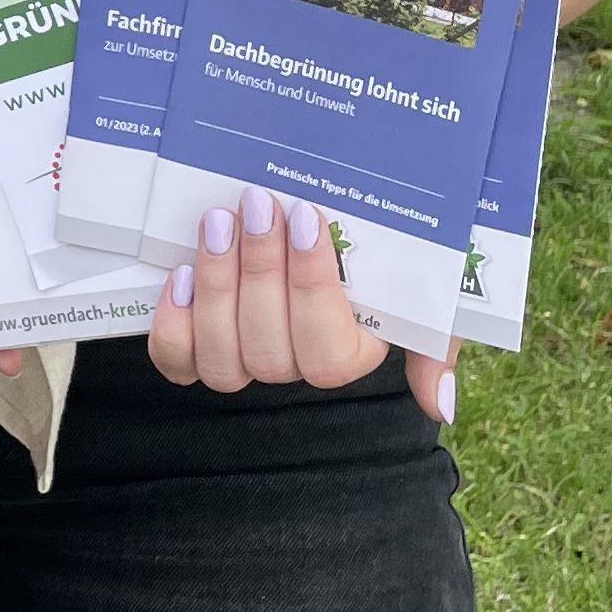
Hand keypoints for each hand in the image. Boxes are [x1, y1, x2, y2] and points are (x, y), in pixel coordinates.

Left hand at [146, 185, 459, 425]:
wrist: (307, 205)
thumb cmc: (374, 247)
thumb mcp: (422, 285)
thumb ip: (435, 341)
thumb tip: (437, 408)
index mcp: (349, 352)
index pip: (329, 356)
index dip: (312, 289)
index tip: (307, 218)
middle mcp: (292, 363)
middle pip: (270, 352)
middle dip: (260, 272)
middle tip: (258, 203)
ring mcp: (241, 356)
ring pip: (223, 359)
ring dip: (218, 286)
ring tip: (219, 222)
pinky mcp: (194, 343)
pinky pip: (177, 360)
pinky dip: (175, 324)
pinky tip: (182, 274)